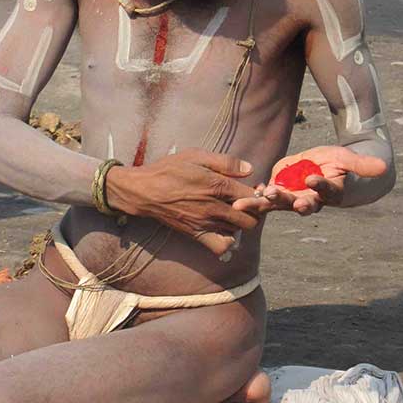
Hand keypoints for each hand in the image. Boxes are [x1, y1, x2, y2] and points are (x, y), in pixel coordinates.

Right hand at [105, 148, 273, 256]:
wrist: (144, 190)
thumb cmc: (169, 169)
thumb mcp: (196, 156)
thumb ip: (226, 162)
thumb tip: (250, 168)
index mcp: (218, 185)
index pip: (253, 195)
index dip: (258, 193)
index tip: (254, 190)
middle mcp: (215, 206)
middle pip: (251, 217)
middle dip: (253, 211)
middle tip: (246, 204)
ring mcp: (206, 222)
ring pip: (239, 231)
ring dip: (240, 223)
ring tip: (233, 213)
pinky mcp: (197, 234)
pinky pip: (221, 246)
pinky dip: (227, 241)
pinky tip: (223, 230)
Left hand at [234, 146, 388, 216]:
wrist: (330, 168)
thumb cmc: (342, 165)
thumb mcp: (351, 160)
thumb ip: (363, 165)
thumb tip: (385, 167)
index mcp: (328, 192)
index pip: (324, 190)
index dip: (319, 186)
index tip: (313, 180)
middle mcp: (309, 198)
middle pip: (296, 202)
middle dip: (283, 200)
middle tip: (270, 196)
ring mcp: (293, 195)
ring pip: (276, 201)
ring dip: (262, 202)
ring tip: (246, 201)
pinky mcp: (281, 188)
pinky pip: (267, 195)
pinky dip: (256, 195)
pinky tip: (244, 194)